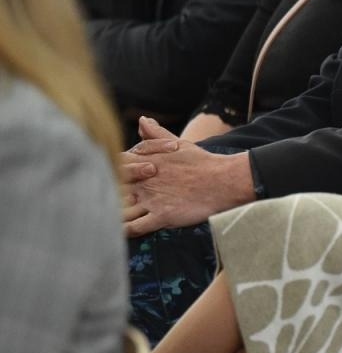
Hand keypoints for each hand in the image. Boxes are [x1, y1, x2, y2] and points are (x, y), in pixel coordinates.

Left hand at [120, 118, 254, 236]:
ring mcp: (152, 199)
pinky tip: (119, 232)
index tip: (113, 176)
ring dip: (113, 214)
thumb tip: (142, 120)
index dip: (110, 170)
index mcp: (146, 162)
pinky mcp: (162, 216)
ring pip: (120, 209)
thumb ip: (156, 134)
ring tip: (107, 218)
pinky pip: (135, 227)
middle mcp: (145, 181)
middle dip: (107, 194)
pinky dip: (124, 231)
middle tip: (106, 199)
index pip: (115, 165)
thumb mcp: (178, 144)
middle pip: (113, 188)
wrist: (224, 181)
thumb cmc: (202, 163)